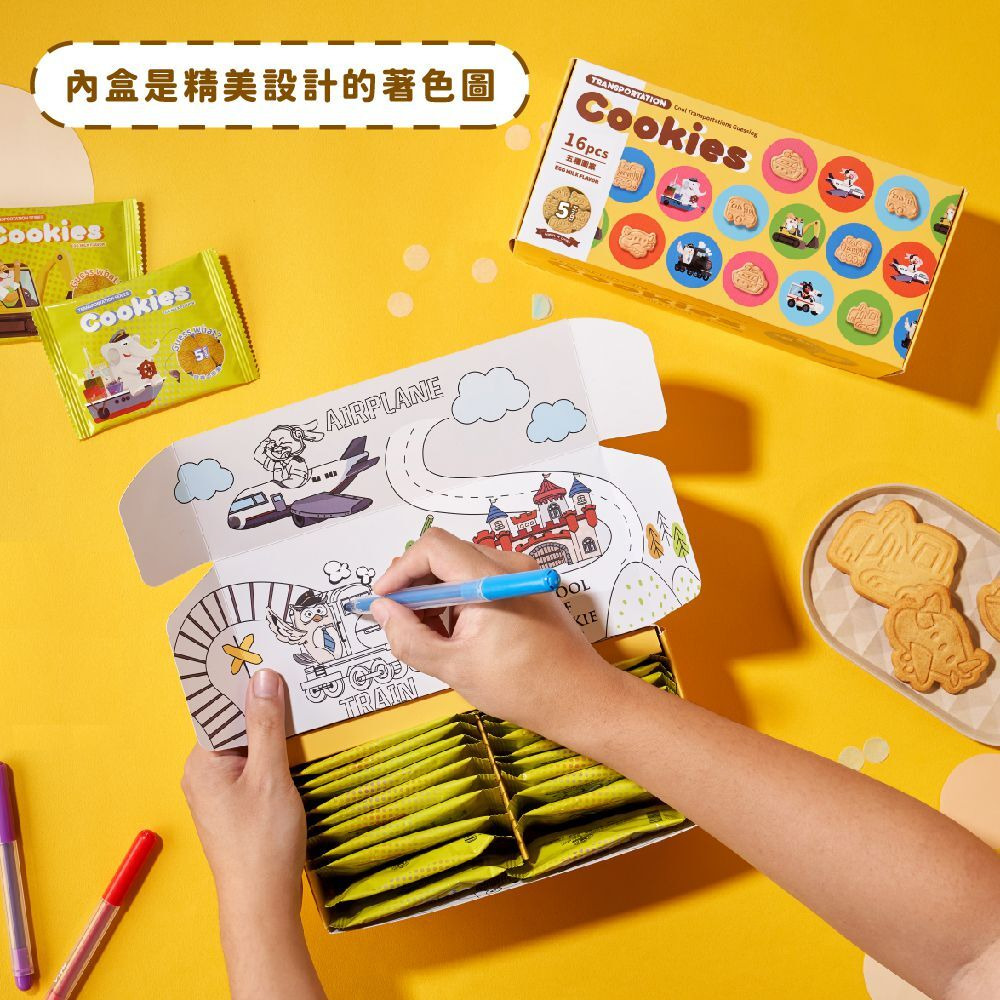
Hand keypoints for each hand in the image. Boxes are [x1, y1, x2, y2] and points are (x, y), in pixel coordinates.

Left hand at [182, 669, 304, 919]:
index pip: (219, 708)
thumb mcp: (270, 775)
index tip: (268, 655)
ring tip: (301, 700)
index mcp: (201, 762)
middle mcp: (203, 774)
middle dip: (262, 703)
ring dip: (272, 729)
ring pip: (246, 746)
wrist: (262, 904)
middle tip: (293, 672)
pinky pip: (253, 766)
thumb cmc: (262, 841)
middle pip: (234, 725)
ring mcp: (219, 792)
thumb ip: (266, 725)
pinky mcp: (236, 807)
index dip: (244, 682)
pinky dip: (273, 754)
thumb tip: (263, 677)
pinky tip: (297, 744)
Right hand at [370, 528, 623, 735]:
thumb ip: (409, 637)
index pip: (432, 547)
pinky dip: (459, 599)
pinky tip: (457, 634)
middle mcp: (508, 565)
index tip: (383, 600)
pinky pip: (481, 578)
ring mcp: (520, 574)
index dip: (401, 570)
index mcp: (489, 579)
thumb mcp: (454, 667)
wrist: (581, 699)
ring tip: (431, 636)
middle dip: (415, 584)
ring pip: (461, 567)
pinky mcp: (526, 586)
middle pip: (446, 554)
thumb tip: (381, 611)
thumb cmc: (523, 687)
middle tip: (400, 622)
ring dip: (436, 594)